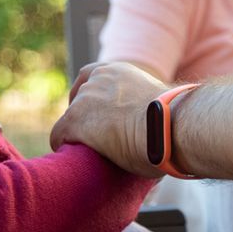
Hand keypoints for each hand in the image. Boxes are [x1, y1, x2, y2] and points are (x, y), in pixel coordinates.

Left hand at [50, 62, 164, 176]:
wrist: (169, 126)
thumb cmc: (174, 122)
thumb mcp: (157, 103)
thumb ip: (145, 106)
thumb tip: (152, 126)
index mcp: (118, 72)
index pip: (89, 76)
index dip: (88, 98)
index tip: (95, 114)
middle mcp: (97, 80)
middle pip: (78, 99)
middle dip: (85, 117)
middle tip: (98, 139)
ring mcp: (84, 99)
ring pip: (71, 120)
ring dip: (79, 134)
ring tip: (95, 154)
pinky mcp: (74, 120)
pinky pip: (58, 136)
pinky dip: (66, 147)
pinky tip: (79, 160)